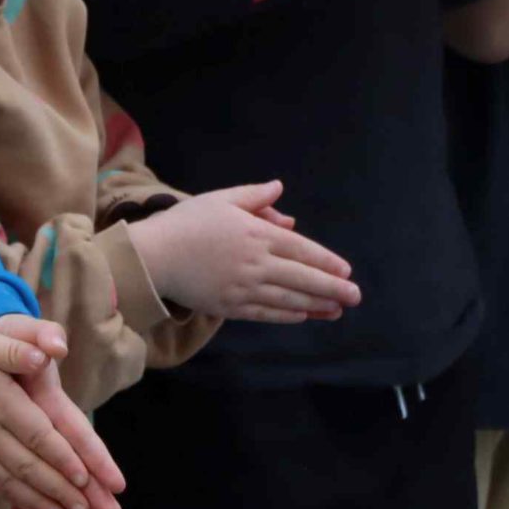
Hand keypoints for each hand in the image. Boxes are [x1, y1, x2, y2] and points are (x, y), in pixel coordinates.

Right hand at [0, 322, 120, 508]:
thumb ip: (14, 348)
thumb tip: (47, 356)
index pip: (38, 435)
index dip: (62, 458)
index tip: (86, 478)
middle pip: (29, 466)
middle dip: (61, 490)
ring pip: (9, 481)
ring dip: (39, 501)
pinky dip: (11, 497)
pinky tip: (27, 505)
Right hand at [126, 181, 359, 321]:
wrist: (154, 256)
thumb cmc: (187, 222)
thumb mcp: (221, 199)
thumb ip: (254, 197)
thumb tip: (280, 192)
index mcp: (256, 234)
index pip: (301, 249)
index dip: (326, 262)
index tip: (345, 271)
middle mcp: (256, 264)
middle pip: (302, 278)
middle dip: (332, 288)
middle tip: (355, 296)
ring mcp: (244, 289)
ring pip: (289, 300)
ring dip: (316, 306)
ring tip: (337, 310)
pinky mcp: (231, 307)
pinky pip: (267, 313)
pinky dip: (288, 316)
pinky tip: (303, 315)